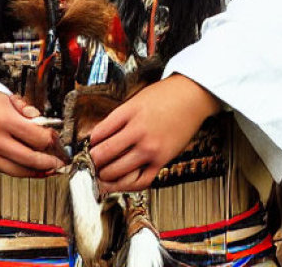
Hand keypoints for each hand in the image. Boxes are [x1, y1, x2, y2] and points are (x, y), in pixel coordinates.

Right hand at [0, 90, 65, 176]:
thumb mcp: (8, 98)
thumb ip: (27, 111)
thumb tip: (43, 123)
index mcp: (6, 120)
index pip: (37, 137)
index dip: (51, 140)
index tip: (57, 138)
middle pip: (31, 158)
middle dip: (49, 161)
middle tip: (60, 160)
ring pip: (20, 170)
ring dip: (38, 172)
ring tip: (50, 169)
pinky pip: (8, 171)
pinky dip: (23, 172)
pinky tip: (32, 170)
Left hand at [88, 74, 220, 193]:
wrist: (192, 97)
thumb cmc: (166, 96)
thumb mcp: (136, 100)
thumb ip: (119, 118)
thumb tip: (100, 137)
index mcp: (128, 113)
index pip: (98, 134)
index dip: (90, 144)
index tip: (90, 147)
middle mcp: (138, 131)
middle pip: (103, 154)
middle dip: (93, 161)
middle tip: (92, 163)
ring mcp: (150, 148)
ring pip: (117, 171)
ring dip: (105, 175)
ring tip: (102, 174)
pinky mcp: (162, 160)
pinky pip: (140, 181)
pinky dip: (126, 185)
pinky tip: (120, 183)